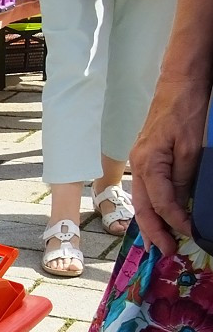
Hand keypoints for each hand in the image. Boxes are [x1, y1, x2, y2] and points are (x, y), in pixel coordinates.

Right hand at [130, 75, 207, 255]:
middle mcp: (139, 166)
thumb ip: (184, 177)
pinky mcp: (147, 158)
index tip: (188, 234)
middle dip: (154, 232)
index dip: (174, 221)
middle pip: (143, 207)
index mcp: (148, 163)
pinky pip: (147, 189)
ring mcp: (140, 162)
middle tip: (167, 251)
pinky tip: (161, 216)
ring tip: (161, 241)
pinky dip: (153, 207)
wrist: (180, 80)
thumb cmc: (185, 108)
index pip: (160, 202)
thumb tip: (182, 203)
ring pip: (142, 201)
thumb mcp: (192, 146)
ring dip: (151, 223)